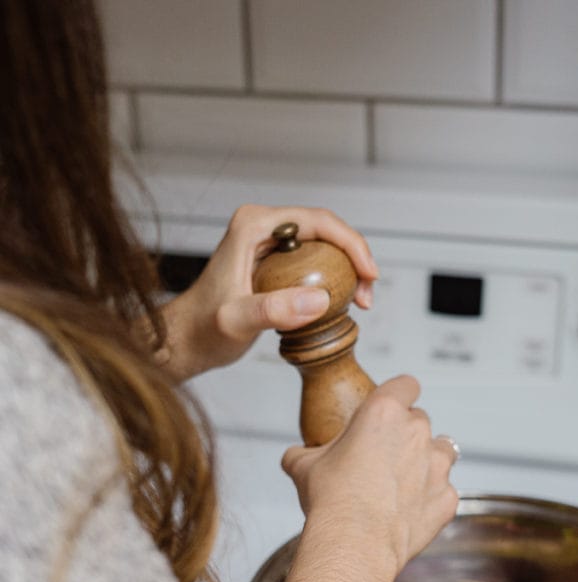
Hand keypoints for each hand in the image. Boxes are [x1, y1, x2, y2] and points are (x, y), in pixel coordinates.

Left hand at [154, 205, 377, 381]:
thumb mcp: (237, 321)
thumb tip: (321, 300)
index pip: (317, 221)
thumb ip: (274, 310)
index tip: (369, 275)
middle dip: (355, 259)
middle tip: (366, 297)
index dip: (352, 244)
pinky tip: (342, 305)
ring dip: (348, 270)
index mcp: (253, 225)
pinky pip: (313, 263)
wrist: (186, 342)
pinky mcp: (273, 263)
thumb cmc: (202, 330)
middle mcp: (262, 226)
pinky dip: (333, 280)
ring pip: (323, 246)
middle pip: (326, 231)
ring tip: (360, 303)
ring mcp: (268, 244)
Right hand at [268, 377, 459, 581]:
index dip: (398, 394)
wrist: (353, 543)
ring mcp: (437, 466)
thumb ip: (303, 453)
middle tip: (381, 457)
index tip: (390, 407)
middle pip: (420, 420)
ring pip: (442, 451)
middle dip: (404, 434)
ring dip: (426, 461)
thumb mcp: (303, 467)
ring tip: (401, 482)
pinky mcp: (447, 498)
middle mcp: (417, 432)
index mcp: (384, 412)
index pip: (405, 385)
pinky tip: (407, 513)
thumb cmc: (330, 500)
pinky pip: (444, 492)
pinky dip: (430, 499)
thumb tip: (295, 457)